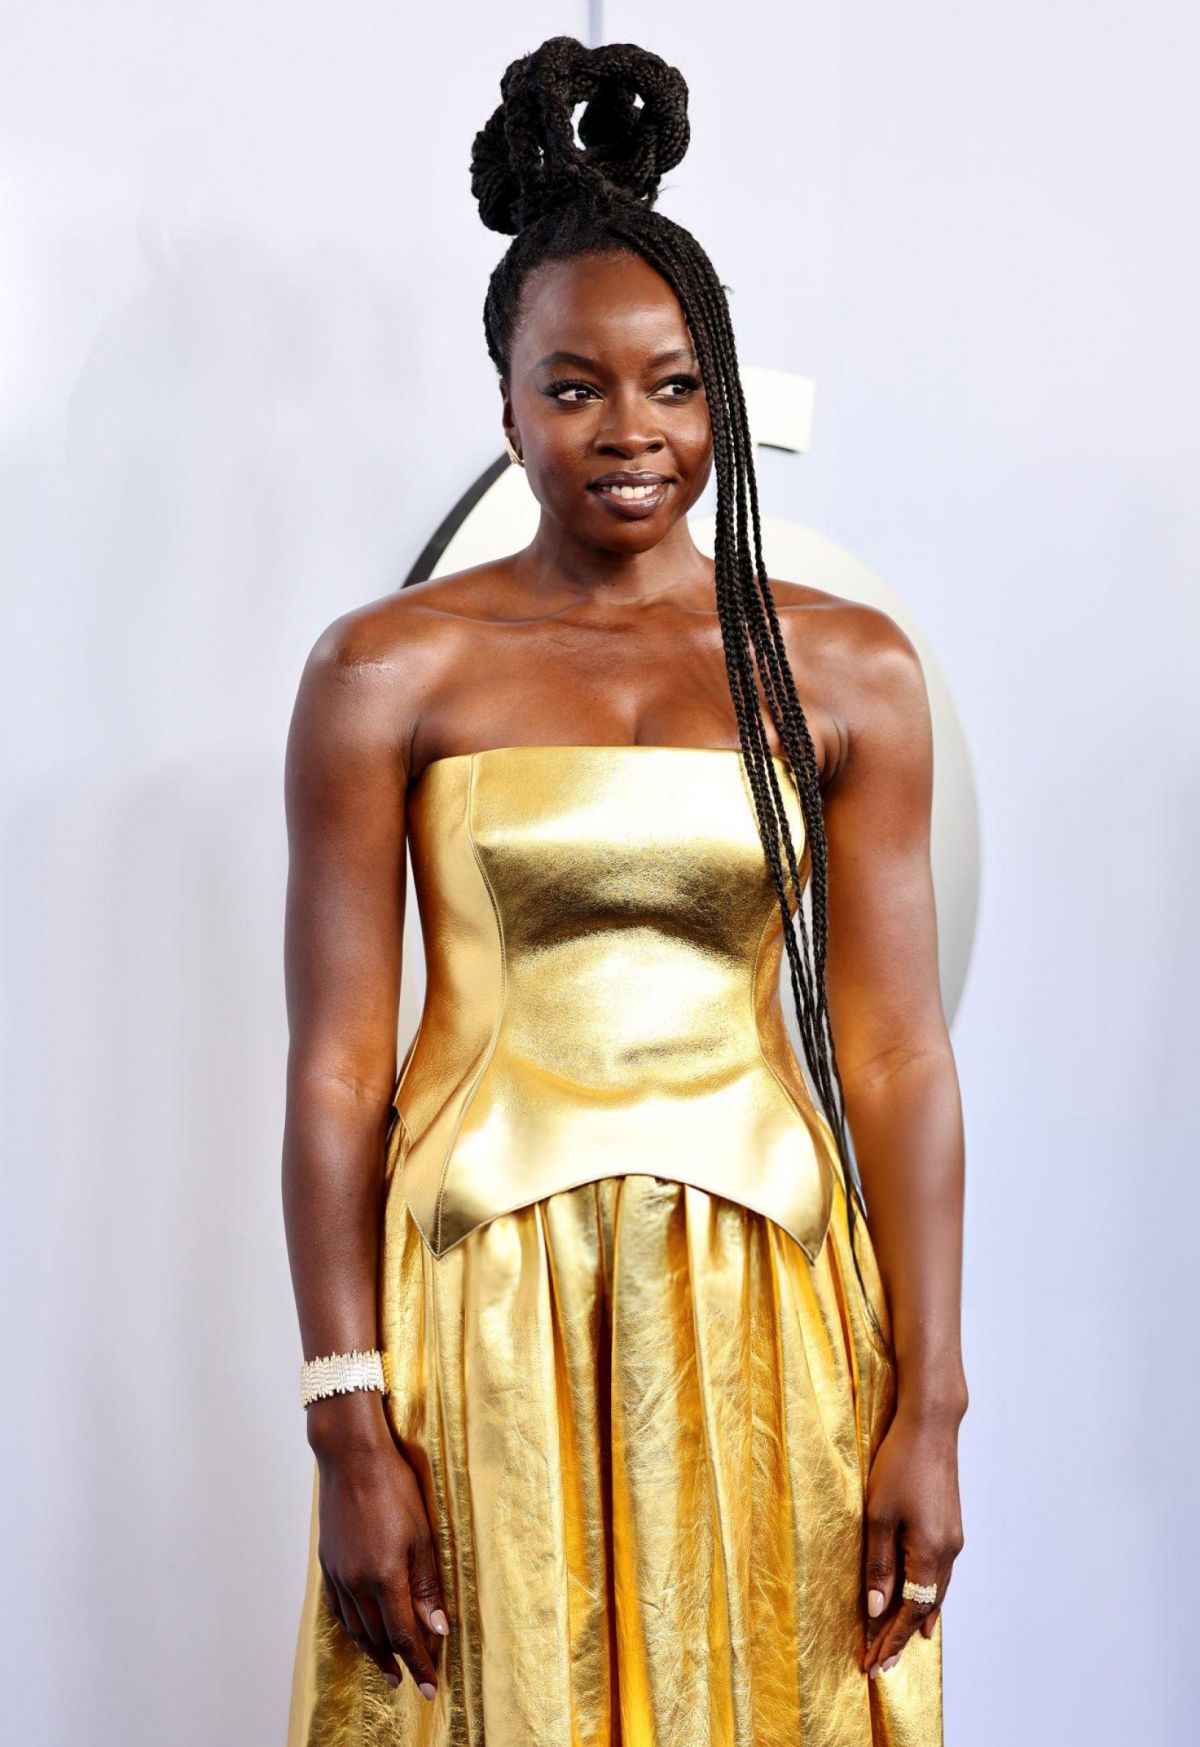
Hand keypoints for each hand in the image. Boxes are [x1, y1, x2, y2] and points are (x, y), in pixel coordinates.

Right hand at [314, 1433, 448, 1697]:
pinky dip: (352, 1627)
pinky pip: (339, 1609)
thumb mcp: (422, 1535)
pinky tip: (360, 1632)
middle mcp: (357, 1583)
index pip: (403, 1635)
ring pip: (357, 1627)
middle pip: (379, 1636)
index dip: (418, 1663)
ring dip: (374, 1651)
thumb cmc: (393, 1488)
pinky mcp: (328, 1563)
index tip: (431, 1686)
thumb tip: (437, 1628)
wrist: (351, 1458)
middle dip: (399, 1661)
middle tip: (413, 1681)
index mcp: (384, 1577)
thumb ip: (427, 1586)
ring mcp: (338, 1574)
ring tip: (388, 1668)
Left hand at [860, 1403, 963, 1677]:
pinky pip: (940, 1574)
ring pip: (935, 1592)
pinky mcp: (951, 1526)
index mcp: (929, 1553)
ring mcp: (953, 1539)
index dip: (889, 1640)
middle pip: (923, 1608)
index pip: (907, 1611)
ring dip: (915, 1618)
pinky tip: (925, 1604)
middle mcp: (948, 1552)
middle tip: (880, 1664)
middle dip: (899, 1637)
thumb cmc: (898, 1464)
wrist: (931, 1425)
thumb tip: (876, 1609)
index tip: (871, 1664)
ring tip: (902, 1644)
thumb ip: (878, 1564)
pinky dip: (929, 1596)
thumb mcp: (878, 1514)